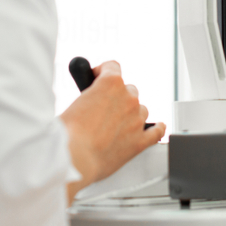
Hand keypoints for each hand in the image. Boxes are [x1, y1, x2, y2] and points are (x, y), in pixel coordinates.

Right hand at [60, 60, 165, 202]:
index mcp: (110, 84)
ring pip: (141, 110)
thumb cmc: (68, 133)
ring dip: (131, 114)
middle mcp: (128, 98)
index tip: (98, 78)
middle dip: (118, 97)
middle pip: (129, 90)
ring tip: (116, 126)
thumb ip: (87, 97)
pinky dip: (157, 129)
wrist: (75, 158)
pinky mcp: (140, 141)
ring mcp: (136, 119)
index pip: (113, 66)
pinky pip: (157, 132)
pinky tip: (156, 127)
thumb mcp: (73, 103)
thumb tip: (89, 102)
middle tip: (104, 110)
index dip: (103, 72)